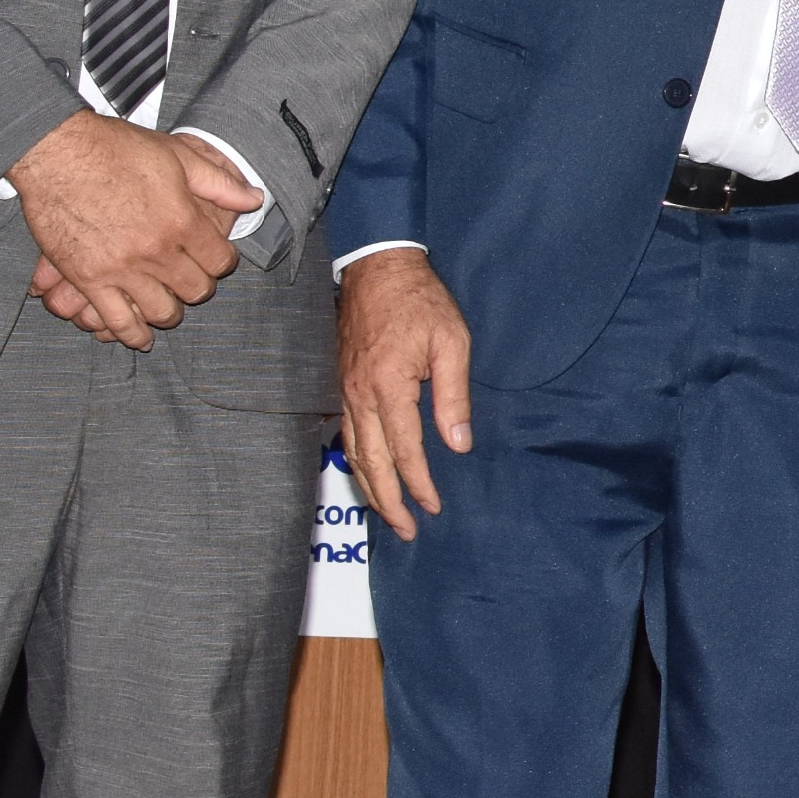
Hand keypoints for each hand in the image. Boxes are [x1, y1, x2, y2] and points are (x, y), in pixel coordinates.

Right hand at [10, 114, 249, 348]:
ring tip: (168, 306)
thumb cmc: (117, 149)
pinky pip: (117, 320)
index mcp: (183, 222)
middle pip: (195, 290)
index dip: (222, 261)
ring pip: (162, 311)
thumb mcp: (179, 156)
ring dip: (169, 312)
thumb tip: (256, 199)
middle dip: (198, 286)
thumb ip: (220, 184)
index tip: (215, 258)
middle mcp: (157, 251)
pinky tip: (139, 338)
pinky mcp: (87, 279)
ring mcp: (122, 268)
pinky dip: (131, 334)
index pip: (221, 261)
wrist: (57, 151)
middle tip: (190, 278)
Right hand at [336, 249, 472, 539]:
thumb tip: (459, 444)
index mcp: (389, 387)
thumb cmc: (421, 302)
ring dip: (369, 487)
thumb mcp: (452, 343)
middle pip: (370, 463)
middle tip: (407, 530)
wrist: (379, 267)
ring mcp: (344, 391)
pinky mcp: (340, 385)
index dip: (419, 484)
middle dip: (389, 502)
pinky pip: (344, 434)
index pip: (404, 451)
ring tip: (388, 514)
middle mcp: (359, 396)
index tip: (434, 507)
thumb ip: (453, 397)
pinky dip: (355, 461)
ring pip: (352, 453)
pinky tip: (367, 473)